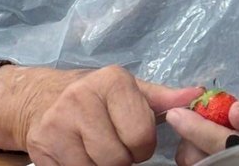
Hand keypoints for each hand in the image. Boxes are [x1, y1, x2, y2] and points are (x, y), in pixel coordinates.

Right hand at [0, 64, 202, 165]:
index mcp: (112, 81)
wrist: (41, 97)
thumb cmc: (96, 96)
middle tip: (114, 145)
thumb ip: (164, 98)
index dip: (143, 145)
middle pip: (117, 158)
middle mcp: (82, 97)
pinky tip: (79, 154)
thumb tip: (197, 95)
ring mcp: (58, 122)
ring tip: (97, 148)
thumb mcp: (130, 91)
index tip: (133, 138)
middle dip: (122, 159)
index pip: (141, 136)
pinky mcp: (41, 145)